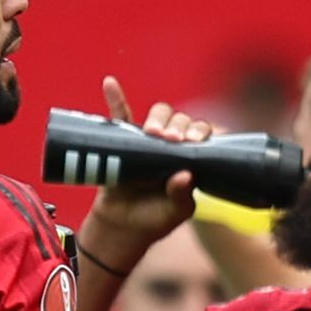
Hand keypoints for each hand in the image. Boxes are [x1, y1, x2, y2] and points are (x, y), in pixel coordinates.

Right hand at [76, 75, 215, 260]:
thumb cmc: (154, 219)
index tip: (193, 141)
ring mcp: (147, 142)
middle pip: (180, 120)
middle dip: (178, 126)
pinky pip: (119, 116)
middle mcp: (171, 146)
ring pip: (156, 116)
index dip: (199, 132)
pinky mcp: (123, 141)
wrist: (122, 227)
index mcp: (189, 158)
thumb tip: (186, 175)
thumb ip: (181, 197)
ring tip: (152, 133)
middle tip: (171, 140)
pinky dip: (115, 98)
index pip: (200, 135)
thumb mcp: (174, 213)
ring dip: (157, 118)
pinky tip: (110, 83)